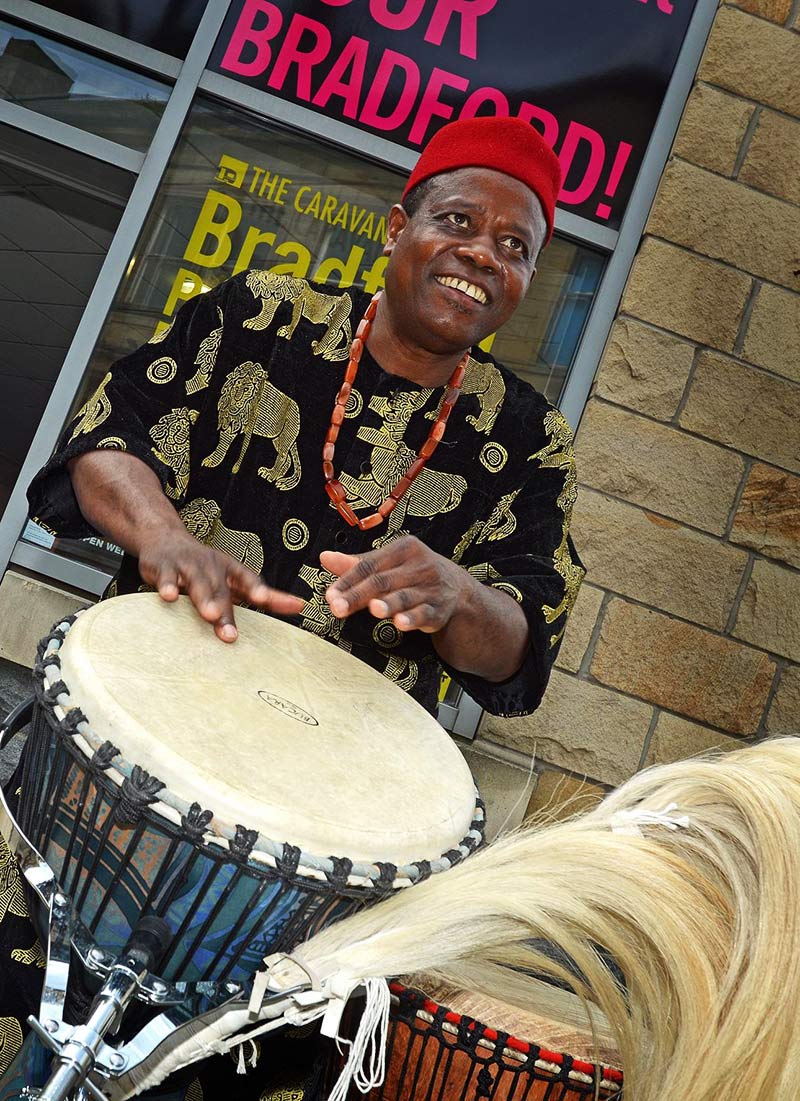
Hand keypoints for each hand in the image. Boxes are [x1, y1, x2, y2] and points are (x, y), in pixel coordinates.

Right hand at [138, 530, 303, 641]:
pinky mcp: (163, 567)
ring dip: (204, 599)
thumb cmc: (204, 567)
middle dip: (226, 610)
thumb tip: (299, 606)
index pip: (247, 578)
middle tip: (230, 634)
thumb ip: (262, 594)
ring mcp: (187, 565)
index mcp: (230, 568)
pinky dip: (167, 586)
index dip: (256, 588)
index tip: (264, 599)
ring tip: (210, 615)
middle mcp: (211, 565)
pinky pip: (166, 577)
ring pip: (198, 582)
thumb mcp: (232, 577)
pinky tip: (169, 597)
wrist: (165, 538)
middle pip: (221, 589)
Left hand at [321, 535, 471, 633]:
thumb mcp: (389, 563)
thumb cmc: (414, 573)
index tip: (330, 595)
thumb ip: (358, 564)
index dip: (347, 581)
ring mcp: (430, 588)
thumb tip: (325, 557)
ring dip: (388, 603)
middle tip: (338, 608)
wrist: (457, 588)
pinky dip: (412, 618)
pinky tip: (400, 623)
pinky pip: (424, 613)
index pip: (369, 565)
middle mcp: (419, 565)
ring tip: (373, 609)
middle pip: (382, 581)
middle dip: (358, 595)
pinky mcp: (438, 609)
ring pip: (404, 596)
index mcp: (404, 549)